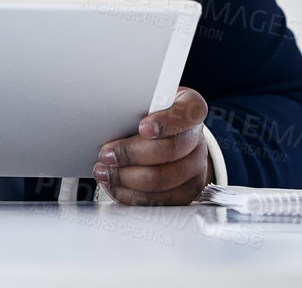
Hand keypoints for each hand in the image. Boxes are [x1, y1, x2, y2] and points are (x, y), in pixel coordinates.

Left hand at [92, 86, 211, 204]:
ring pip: (163, 180)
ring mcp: (195, 168)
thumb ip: (136, 105)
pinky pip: (160, 200)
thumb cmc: (152, 116)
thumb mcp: (146, 102)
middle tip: (107, 154)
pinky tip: (115, 185)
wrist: (168, 137)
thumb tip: (109, 115)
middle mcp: (197, 139)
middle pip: (169, 151)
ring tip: (105, 171)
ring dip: (127, 178)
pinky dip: (132, 195)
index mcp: (190, 109)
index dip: (165, 122)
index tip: (142, 127)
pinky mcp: (186, 192)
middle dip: (131, 154)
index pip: (185, 114)